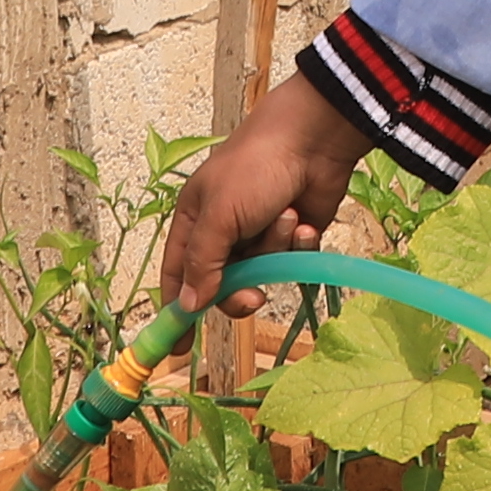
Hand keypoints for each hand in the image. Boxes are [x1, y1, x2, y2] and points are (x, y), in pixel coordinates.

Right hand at [151, 73, 369, 334]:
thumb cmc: (256, 168)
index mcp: (195, 220)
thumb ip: (202, 264)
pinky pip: (291, 259)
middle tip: (255, 295)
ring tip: (286, 218)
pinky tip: (304, 220)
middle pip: (223, 285)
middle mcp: (224, 230)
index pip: (177, 275)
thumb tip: (187, 305)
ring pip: (262, 272)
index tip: (177, 350)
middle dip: (241, 289)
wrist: (314, 140)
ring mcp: (259, 233)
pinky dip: (298, 243)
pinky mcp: (293, 235)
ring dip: (275, 249)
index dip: (177, 311)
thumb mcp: (220, 215)